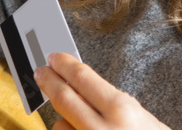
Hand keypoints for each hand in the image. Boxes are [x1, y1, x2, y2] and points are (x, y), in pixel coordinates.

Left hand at [34, 52, 168, 129]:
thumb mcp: (141, 117)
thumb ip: (111, 103)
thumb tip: (80, 85)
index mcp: (121, 111)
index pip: (83, 78)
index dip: (64, 65)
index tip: (54, 58)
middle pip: (64, 98)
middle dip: (49, 82)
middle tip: (41, 73)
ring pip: (59, 125)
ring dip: (64, 120)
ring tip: (81, 123)